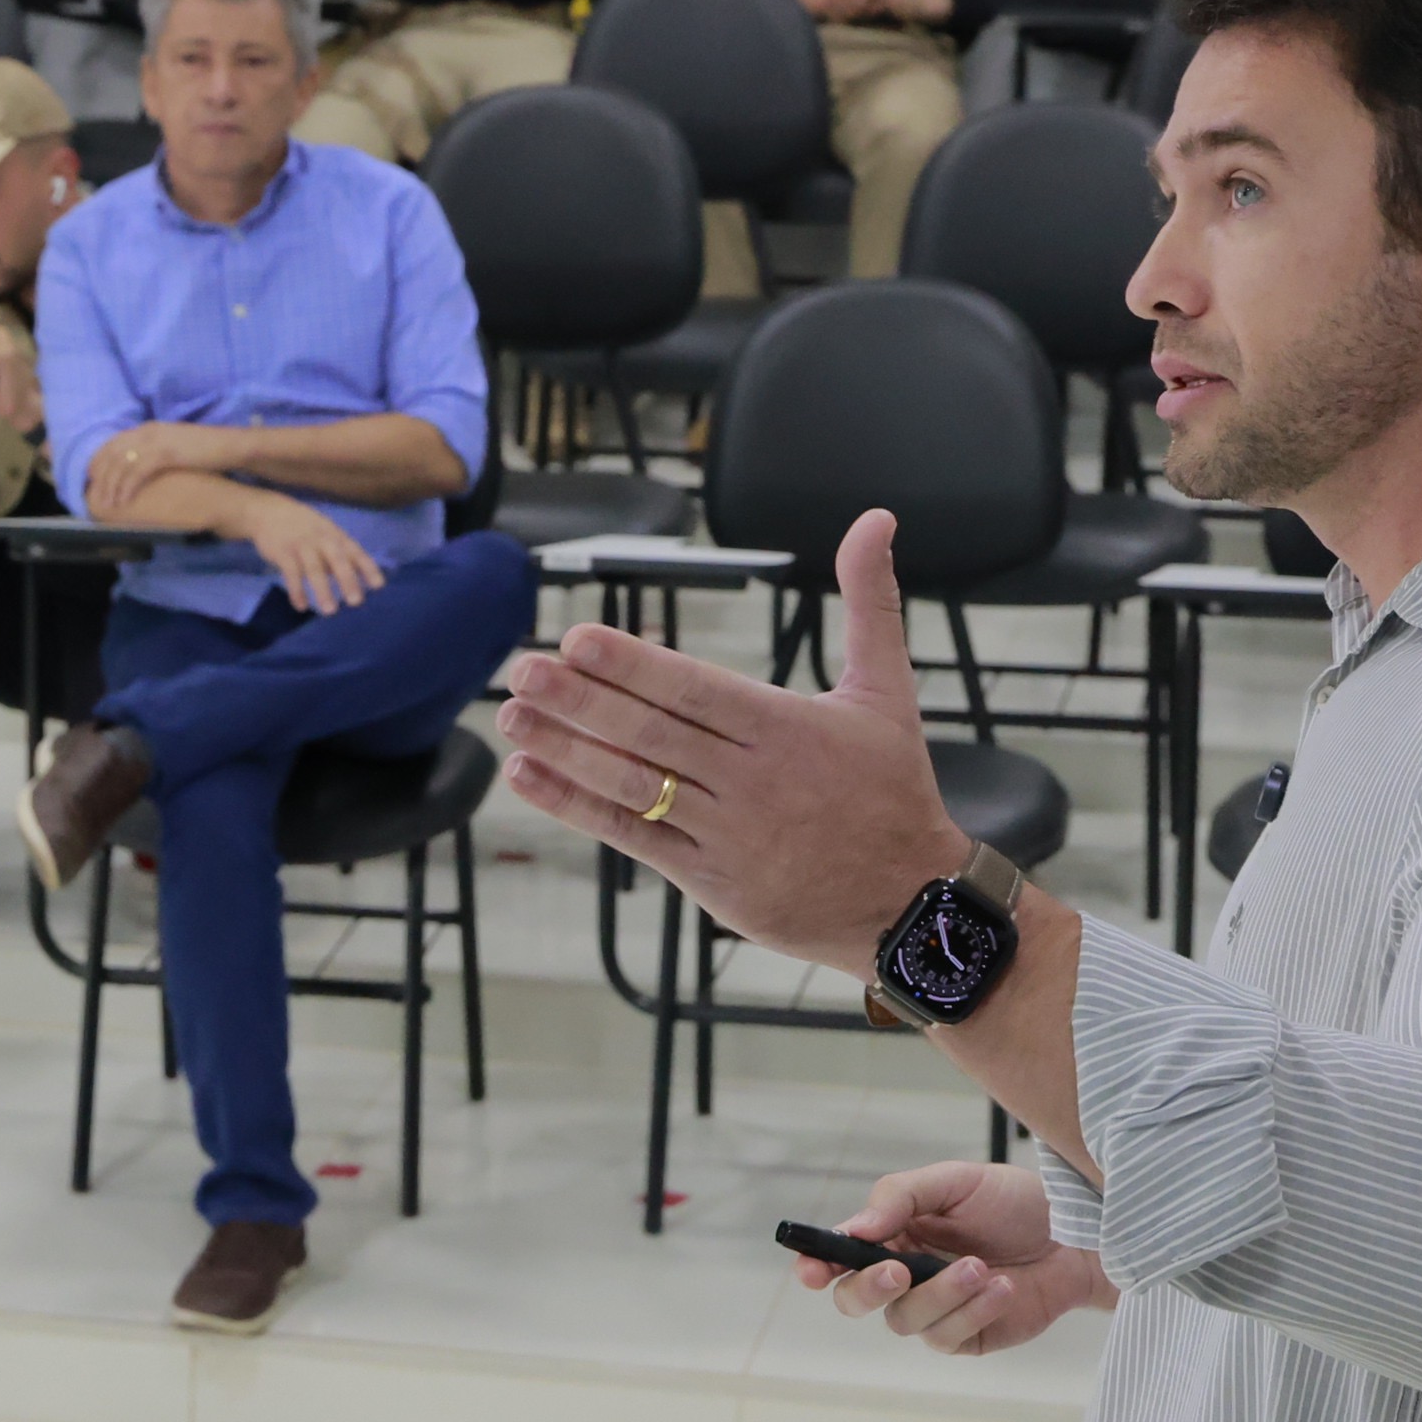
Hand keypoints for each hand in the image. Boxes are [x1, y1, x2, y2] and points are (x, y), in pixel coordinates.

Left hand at [81, 420, 236, 517]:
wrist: (233, 445)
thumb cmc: (208, 449)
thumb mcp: (177, 447)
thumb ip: (159, 452)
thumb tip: (146, 468)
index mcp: (150, 428)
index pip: (115, 442)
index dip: (100, 460)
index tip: (91, 477)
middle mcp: (149, 431)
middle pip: (113, 452)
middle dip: (100, 475)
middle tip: (92, 495)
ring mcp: (157, 441)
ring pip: (122, 463)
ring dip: (111, 485)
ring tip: (106, 504)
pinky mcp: (167, 453)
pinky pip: (138, 471)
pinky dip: (127, 487)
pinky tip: (123, 501)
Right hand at [237, 491, 385, 614]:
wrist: (268, 511)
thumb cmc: (303, 527)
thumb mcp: (325, 533)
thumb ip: (339, 555)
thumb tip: (356, 580)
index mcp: (335, 535)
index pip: (355, 551)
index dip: (367, 567)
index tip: (379, 586)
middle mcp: (321, 538)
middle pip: (337, 559)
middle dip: (347, 579)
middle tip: (356, 602)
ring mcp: (301, 545)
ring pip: (314, 568)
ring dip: (322, 589)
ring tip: (330, 611)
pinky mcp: (282, 552)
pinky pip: (291, 572)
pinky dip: (296, 590)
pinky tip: (301, 606)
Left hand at [496, 509, 971, 979]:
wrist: (910, 902)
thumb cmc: (893, 788)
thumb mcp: (888, 691)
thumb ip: (870, 603)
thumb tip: (876, 518)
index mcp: (788, 729)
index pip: (696, 692)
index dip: (634, 667)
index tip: (576, 640)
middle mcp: (752, 782)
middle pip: (653, 736)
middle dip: (582, 702)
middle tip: (522, 669)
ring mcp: (726, 835)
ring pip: (632, 786)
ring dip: (565, 750)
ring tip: (511, 715)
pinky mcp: (708, 880)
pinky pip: (632, 838)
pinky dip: (577, 806)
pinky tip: (531, 774)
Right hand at [800, 1159, 1112, 1355]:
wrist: (1077, 1236)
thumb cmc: (1014, 1202)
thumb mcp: (952, 1182)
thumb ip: (898, 1198)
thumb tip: (854, 1228)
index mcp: (891, 1235)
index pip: (838, 1256)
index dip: (816, 1265)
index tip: (811, 1270)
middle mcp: (903, 1276)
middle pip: (855, 1300)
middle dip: (870, 1289)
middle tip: (898, 1270)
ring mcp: (934, 1310)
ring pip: (905, 1320)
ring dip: (941, 1294)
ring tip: (982, 1266)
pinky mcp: (967, 1336)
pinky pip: (949, 1335)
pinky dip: (973, 1311)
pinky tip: (1001, 1287)